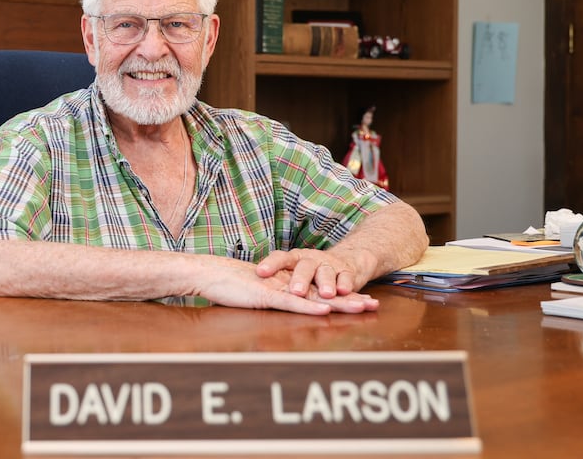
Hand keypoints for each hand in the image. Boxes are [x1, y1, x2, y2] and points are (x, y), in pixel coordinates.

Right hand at [196, 260, 377, 314]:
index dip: (341, 297)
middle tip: (374, 304)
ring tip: (362, 306)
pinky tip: (326, 310)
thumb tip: (285, 306)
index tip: (362, 301)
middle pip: (324, 293)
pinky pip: (291, 303)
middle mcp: (287, 285)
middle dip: (350, 298)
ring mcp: (277, 289)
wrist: (209, 273)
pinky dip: (309, 307)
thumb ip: (271, 299)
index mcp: (286, 285)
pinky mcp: (265, 296)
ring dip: (339, 303)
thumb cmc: (228, 285)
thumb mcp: (254, 296)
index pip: (319, 293)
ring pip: (313, 297)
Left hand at [255, 248, 372, 300]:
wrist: (347, 259)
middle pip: (305, 266)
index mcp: (294, 258)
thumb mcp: (292, 273)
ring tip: (326, 294)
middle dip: (300, 279)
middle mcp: (311, 259)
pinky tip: (344, 291)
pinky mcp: (347, 272)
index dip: (270, 264)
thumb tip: (243, 288)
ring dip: (326, 283)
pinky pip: (346, 277)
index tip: (259, 273)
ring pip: (326, 272)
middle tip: (295, 291)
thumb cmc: (310, 270)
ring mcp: (329, 264)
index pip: (280, 258)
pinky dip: (345, 284)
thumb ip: (273, 281)